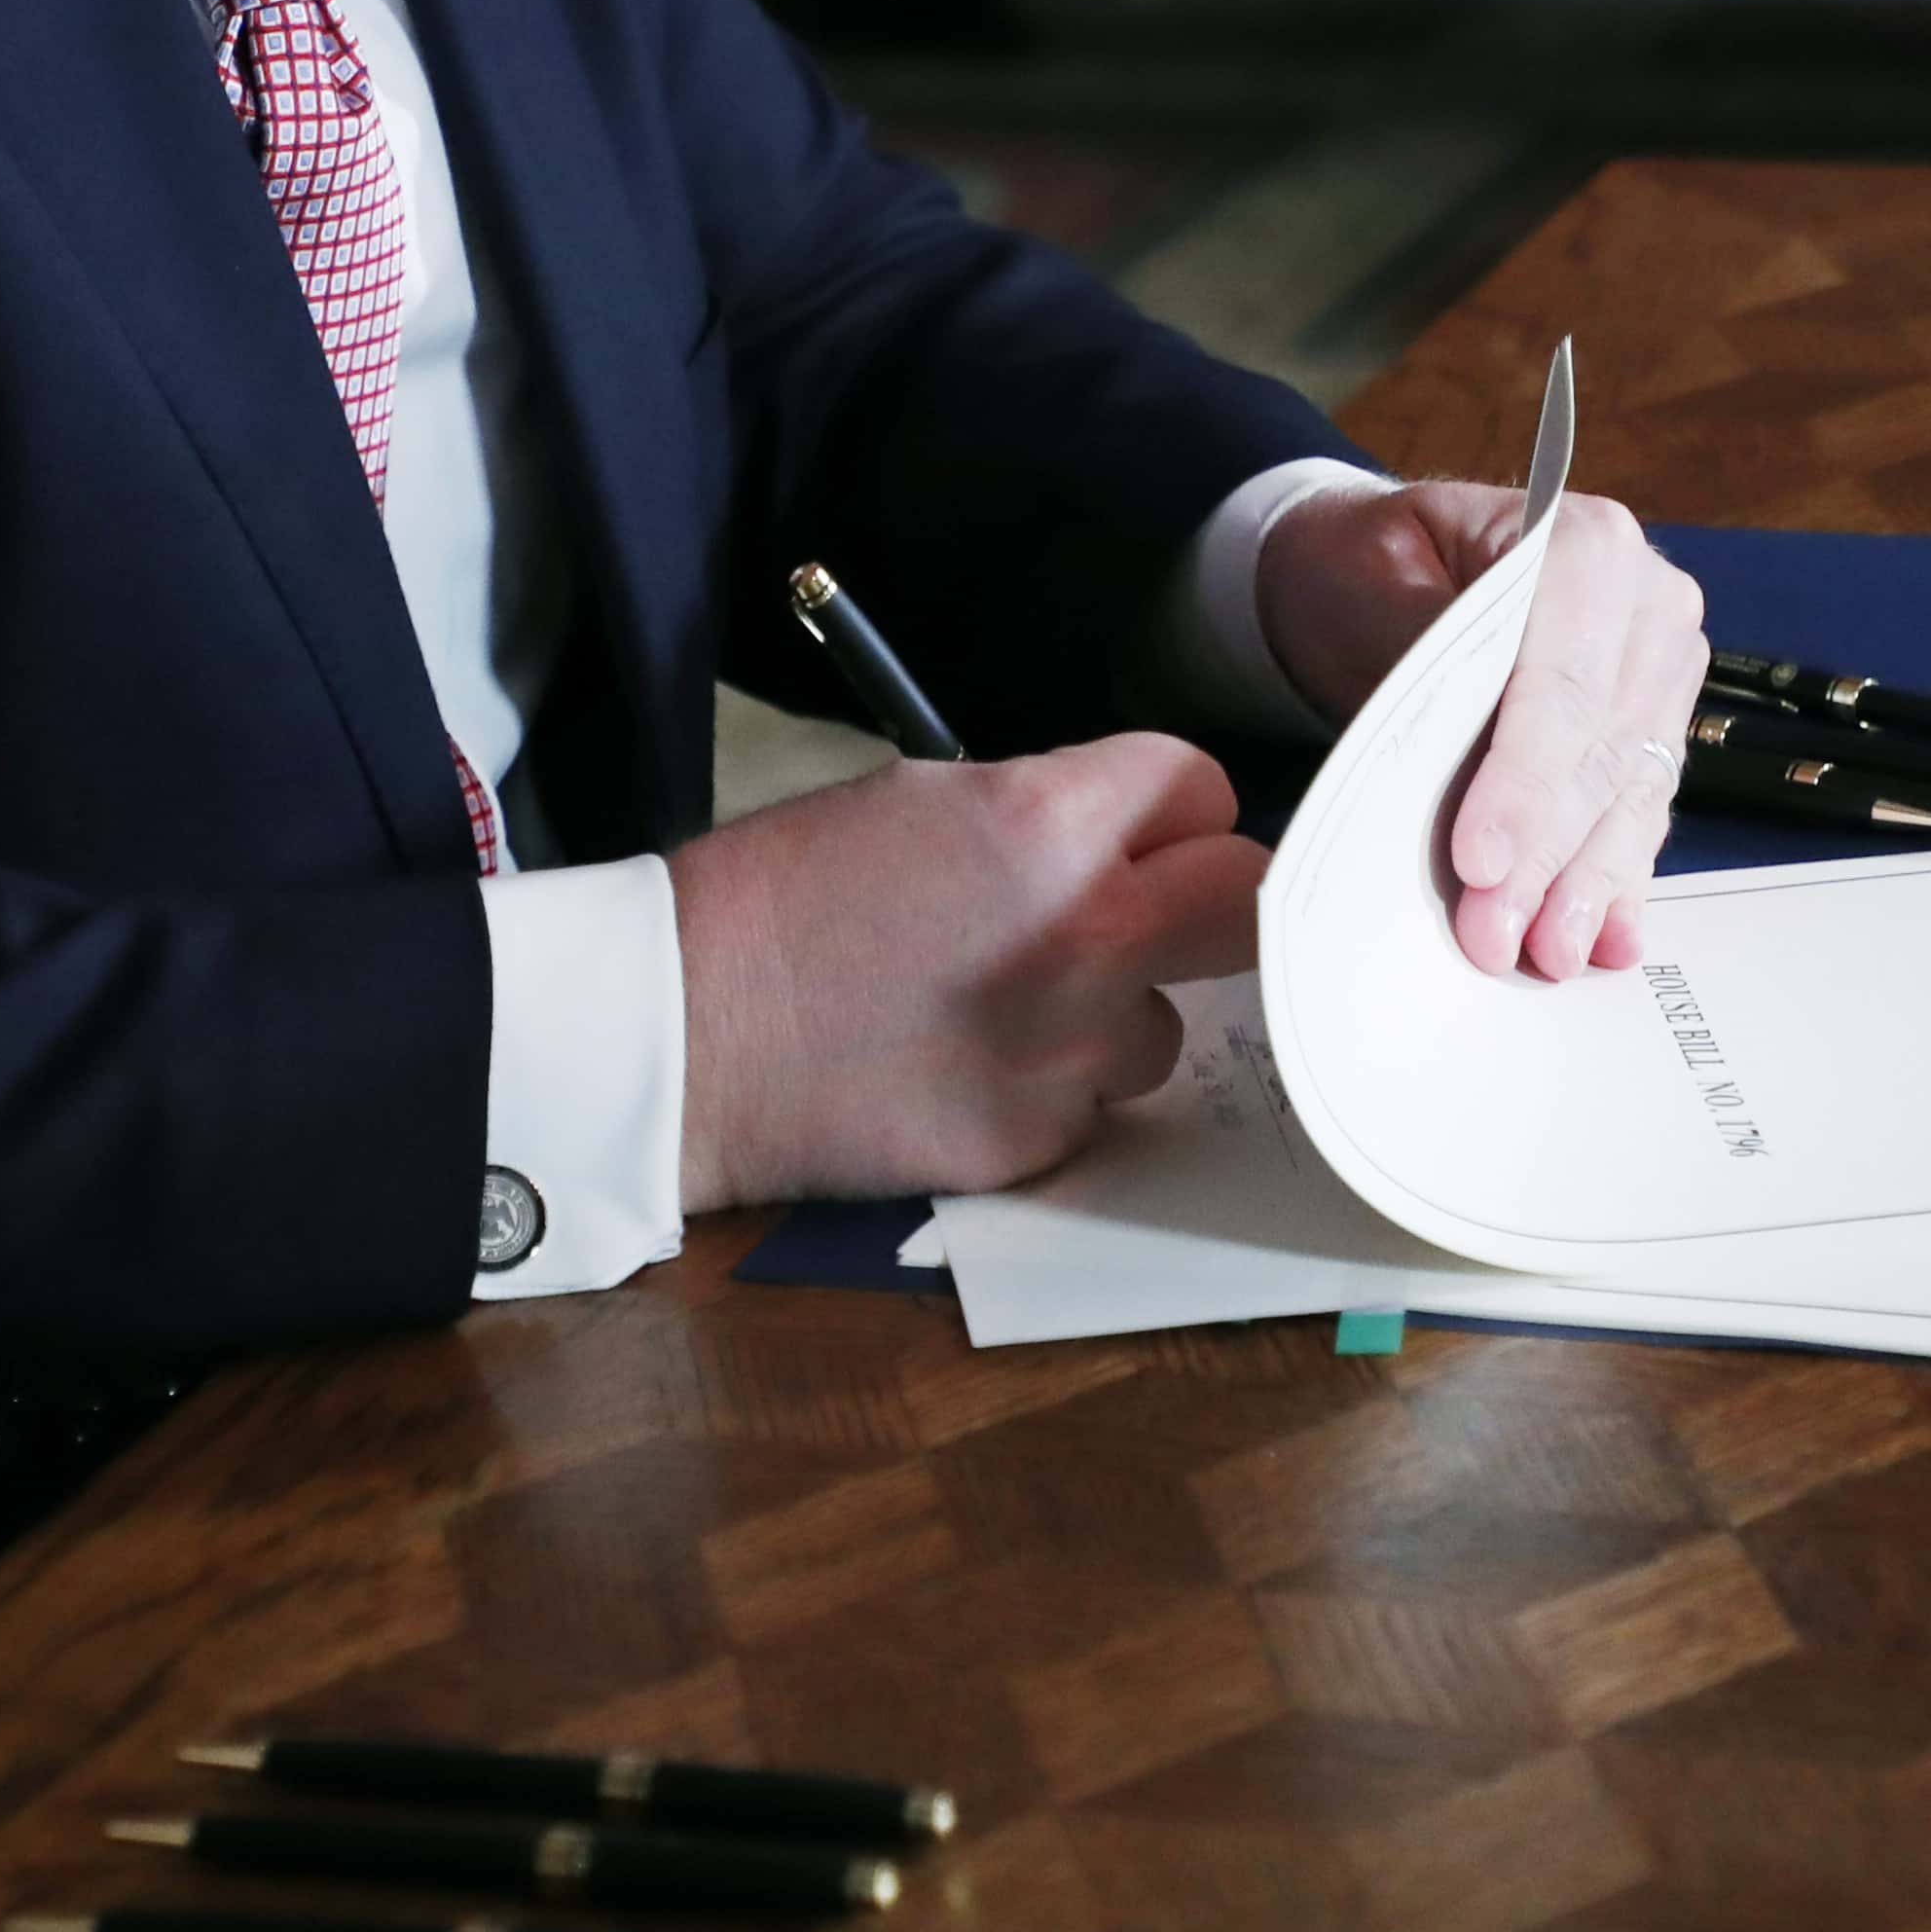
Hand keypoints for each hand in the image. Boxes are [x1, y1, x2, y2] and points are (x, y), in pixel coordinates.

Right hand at [668, 736, 1261, 1207]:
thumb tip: (1121, 838)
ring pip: (1166, 1023)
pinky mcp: (1037, 1141)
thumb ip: (1047, 812)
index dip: (1171, 809)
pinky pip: (1092, 1105)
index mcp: (1053, 824)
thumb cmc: (782, 899)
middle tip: (1142, 914)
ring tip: (1008, 1006)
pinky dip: (1048, 1089)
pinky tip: (965, 1068)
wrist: (685, 1034)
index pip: (1205, 790)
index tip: (1145, 833)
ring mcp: (1070, 1052)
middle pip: (1245, 904)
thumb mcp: (921, 799)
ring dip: (1113, 1012)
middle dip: (1200, 901)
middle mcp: (1088, 937)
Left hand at [1254, 481, 1708, 983]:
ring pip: (1628, 793)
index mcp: (1585, 542)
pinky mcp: (1652, 725)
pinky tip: (1602, 937)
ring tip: (1544, 955)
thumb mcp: (1367, 581)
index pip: (1560, 683)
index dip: (1523, 781)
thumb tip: (1455, 763)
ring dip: (1584, 884)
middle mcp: (1647, 603)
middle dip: (1544, 856)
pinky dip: (1612, 877)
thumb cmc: (1363, 564)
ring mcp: (1660, 669)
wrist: (1373, 566)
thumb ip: (1422, 660)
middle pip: (1599, 750)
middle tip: (1494, 937)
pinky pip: (1639, 810)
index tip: (1478, 861)